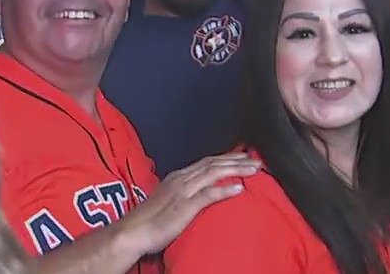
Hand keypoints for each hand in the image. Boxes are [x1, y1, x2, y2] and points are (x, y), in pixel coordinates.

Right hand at [114, 153, 259, 255]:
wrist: (133, 232)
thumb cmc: (148, 221)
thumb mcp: (167, 201)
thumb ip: (183, 194)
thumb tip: (198, 194)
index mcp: (177, 177)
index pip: (206, 162)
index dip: (225, 158)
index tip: (242, 157)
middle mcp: (181, 179)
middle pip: (213, 163)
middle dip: (236, 160)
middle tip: (256, 159)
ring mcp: (183, 191)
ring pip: (214, 173)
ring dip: (236, 169)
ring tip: (254, 169)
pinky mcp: (185, 206)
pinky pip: (208, 194)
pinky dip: (225, 189)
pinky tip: (240, 188)